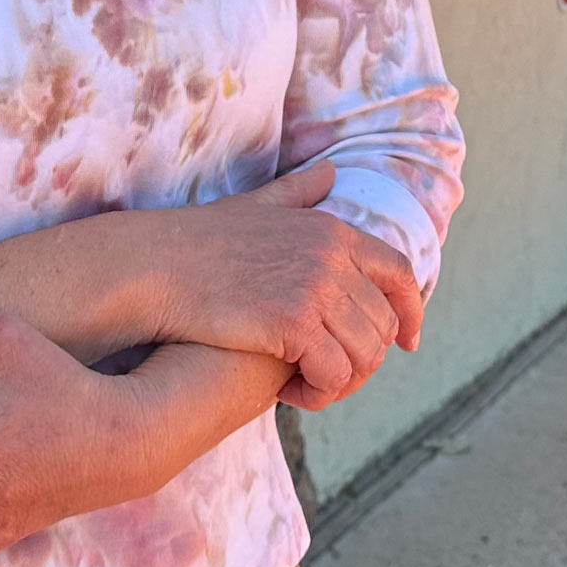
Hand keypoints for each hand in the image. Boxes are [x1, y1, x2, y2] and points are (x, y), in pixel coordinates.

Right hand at [149, 162, 426, 409]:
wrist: (155, 266)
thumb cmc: (198, 240)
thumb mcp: (258, 205)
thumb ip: (298, 193)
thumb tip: (330, 171)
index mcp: (331, 230)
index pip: (399, 271)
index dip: (411, 310)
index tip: (407, 340)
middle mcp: (332, 256)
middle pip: (383, 322)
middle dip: (366, 357)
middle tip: (331, 375)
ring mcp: (315, 288)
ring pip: (364, 354)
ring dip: (342, 381)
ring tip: (309, 387)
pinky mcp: (293, 324)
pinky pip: (333, 374)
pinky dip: (319, 393)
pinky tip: (291, 395)